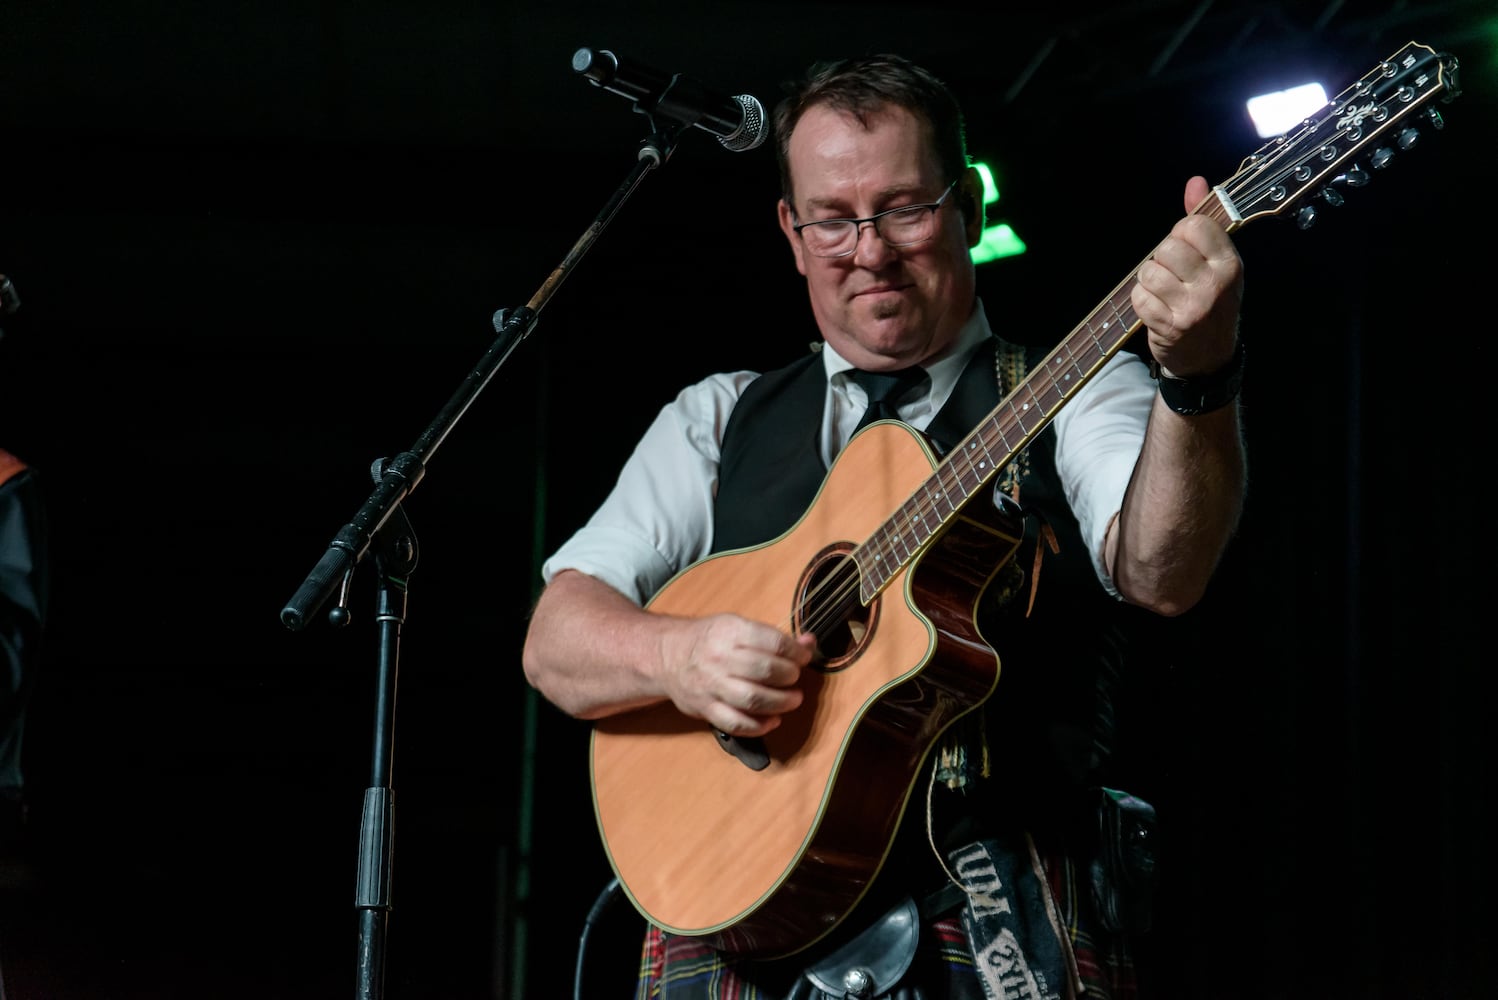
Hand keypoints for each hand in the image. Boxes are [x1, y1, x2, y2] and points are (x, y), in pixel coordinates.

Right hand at [659, 614, 816, 737]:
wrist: (668, 656)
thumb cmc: (709, 640)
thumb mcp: (737, 626)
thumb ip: (773, 638)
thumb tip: (809, 643)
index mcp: (730, 632)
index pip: (773, 643)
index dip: (797, 652)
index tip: (804, 656)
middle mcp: (719, 659)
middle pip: (766, 671)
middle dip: (790, 676)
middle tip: (795, 677)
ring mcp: (711, 686)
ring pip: (753, 699)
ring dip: (781, 702)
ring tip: (792, 699)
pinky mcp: (705, 709)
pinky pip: (736, 723)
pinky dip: (759, 726)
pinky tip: (773, 720)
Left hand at [1131, 175, 1243, 376]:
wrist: (1209, 358)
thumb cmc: (1211, 302)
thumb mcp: (1217, 263)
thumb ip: (1204, 222)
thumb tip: (1195, 182)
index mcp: (1230, 264)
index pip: (1193, 225)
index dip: (1181, 233)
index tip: (1186, 248)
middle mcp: (1215, 284)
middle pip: (1167, 247)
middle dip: (1162, 258)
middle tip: (1173, 275)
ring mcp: (1192, 307)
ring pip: (1149, 271)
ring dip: (1149, 280)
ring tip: (1164, 292)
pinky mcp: (1169, 326)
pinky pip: (1139, 297)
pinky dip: (1142, 301)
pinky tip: (1156, 308)